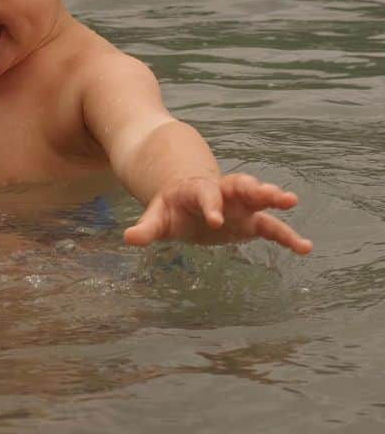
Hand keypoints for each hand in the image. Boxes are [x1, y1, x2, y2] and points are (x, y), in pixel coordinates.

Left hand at [124, 173, 312, 253]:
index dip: (210, 205)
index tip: (216, 220)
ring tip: (292, 201)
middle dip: (255, 189)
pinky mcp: (251, 220)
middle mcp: (223, 192)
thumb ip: (146, 228)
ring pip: (259, 199)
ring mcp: (240, 205)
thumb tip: (129, 238)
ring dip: (274, 199)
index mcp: (197, 190)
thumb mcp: (156, 217)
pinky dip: (288, 236)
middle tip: (273, 194)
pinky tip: (305, 248)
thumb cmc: (171, 207)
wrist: (187, 198)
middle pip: (240, 185)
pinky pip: (272, 227)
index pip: (205, 194)